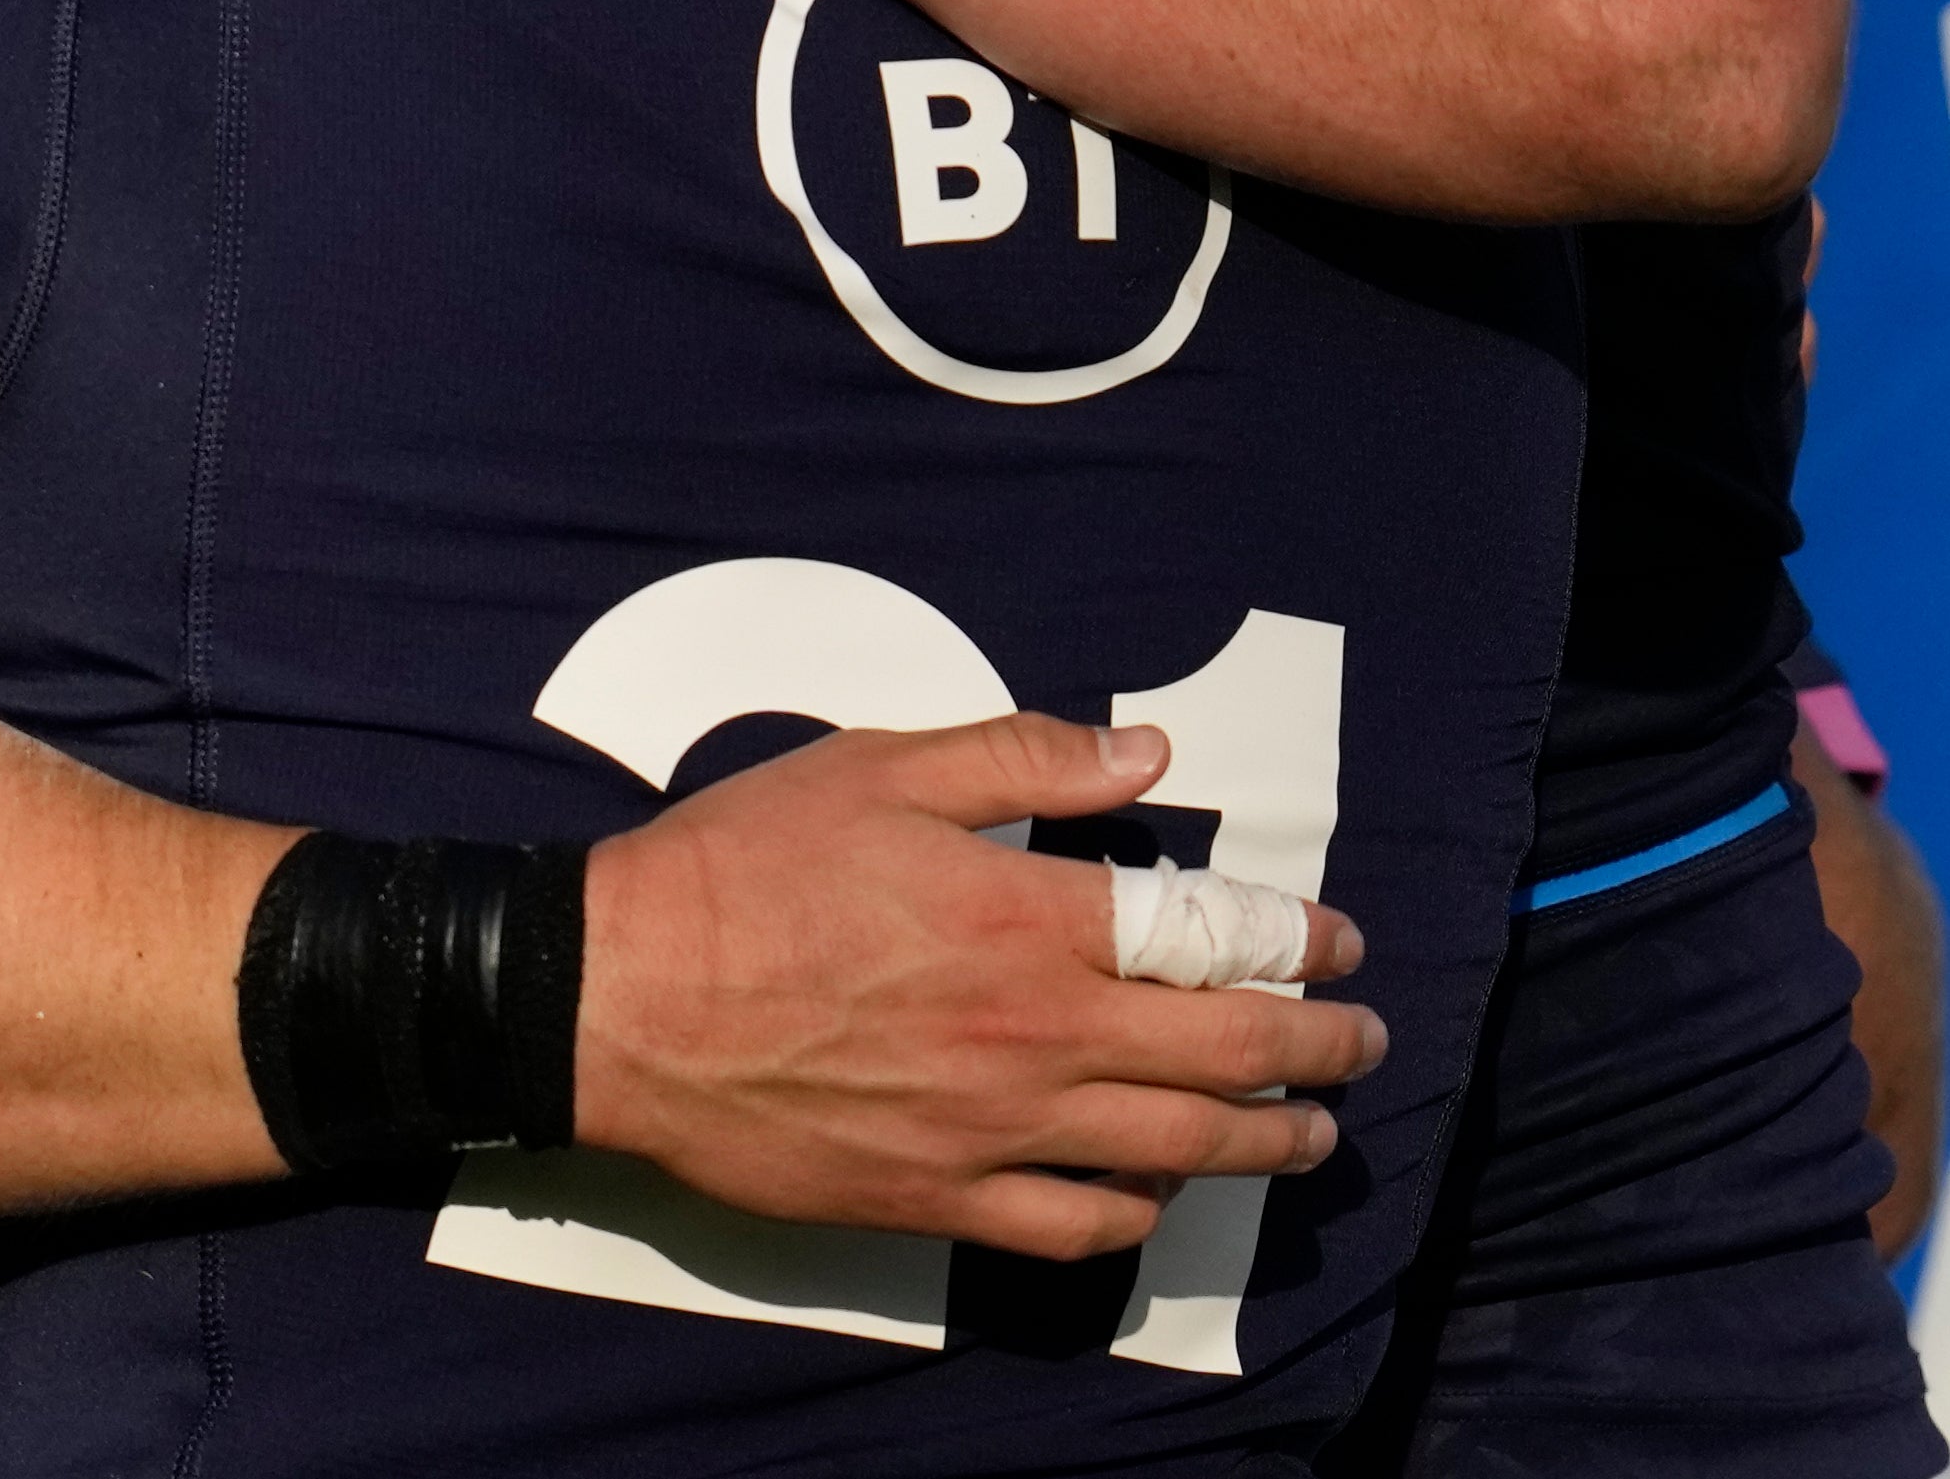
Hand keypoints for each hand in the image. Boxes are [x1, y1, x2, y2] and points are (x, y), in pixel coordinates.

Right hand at [573, 714, 1378, 1261]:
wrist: (618, 997)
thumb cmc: (736, 870)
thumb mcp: (871, 771)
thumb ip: (1018, 760)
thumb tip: (1143, 754)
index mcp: (1023, 918)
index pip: (1209, 934)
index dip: (1294, 936)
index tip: (1334, 938)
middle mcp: (1035, 1034)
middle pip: (1227, 1051)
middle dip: (1322, 1044)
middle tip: (1362, 1036)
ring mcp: (995, 1129)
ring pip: (1179, 1148)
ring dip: (1269, 1137)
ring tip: (1308, 1128)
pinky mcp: (942, 1197)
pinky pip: (1081, 1225)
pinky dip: (1144, 1206)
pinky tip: (1159, 1185)